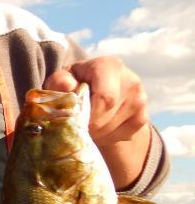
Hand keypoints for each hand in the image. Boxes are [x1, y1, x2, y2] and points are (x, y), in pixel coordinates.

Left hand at [44, 56, 151, 188]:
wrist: (98, 91)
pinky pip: (123, 136)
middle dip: (87, 126)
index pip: (105, 97)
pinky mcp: (142, 117)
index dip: (88, 114)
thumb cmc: (73, 83)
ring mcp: (140, 100)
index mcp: (109, 66)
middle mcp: (131, 81)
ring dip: (94, 133)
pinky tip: (98, 128)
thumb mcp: (62, 78)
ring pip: (112, 128)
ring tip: (84, 125)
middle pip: (107, 116)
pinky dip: (106, 138)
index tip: (75, 120)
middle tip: (74, 126)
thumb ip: (60, 81)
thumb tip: (68, 87)